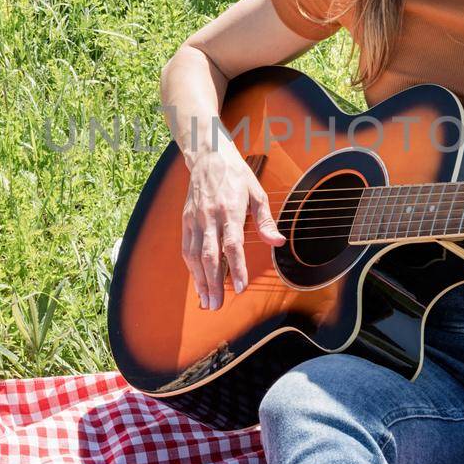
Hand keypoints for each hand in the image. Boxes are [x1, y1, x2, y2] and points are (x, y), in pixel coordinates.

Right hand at [180, 148, 284, 309]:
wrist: (208, 157)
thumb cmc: (236, 175)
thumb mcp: (257, 192)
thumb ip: (266, 220)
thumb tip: (278, 242)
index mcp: (230, 210)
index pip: (232, 245)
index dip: (237, 268)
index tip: (240, 288)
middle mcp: (210, 217)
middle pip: (210, 256)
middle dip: (213, 283)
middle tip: (217, 305)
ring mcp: (195, 220)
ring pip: (195, 256)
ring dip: (200, 281)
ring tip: (207, 301)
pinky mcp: (186, 221)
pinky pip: (187, 249)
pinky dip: (191, 268)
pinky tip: (198, 282)